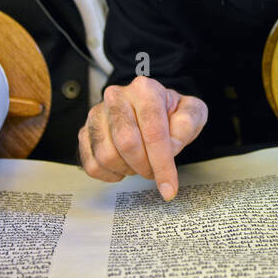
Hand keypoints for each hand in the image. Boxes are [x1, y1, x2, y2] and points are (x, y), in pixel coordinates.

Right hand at [78, 75, 207, 200]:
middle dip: (144, 166)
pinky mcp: (85, 131)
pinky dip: (110, 174)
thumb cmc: (171, 112)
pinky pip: (91, 164)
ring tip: (139, 163)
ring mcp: (97, 114)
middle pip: (126, 143)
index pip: (153, 131)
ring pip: (107, 156)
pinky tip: (123, 167)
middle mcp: (116, 97)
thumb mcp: (192, 111)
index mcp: (144, 90)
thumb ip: (188, 123)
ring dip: (128, 169)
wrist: (150, 107)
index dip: (162, 164)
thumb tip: (171, 145)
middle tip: (154, 172)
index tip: (169, 188)